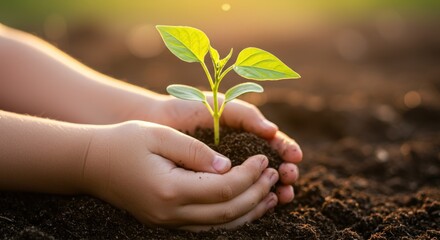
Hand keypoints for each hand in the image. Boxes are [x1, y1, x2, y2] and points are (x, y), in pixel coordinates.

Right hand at [82, 121, 278, 230]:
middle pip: (227, 211)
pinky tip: (246, 206)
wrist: (92, 164)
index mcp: (170, 190)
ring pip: (221, 225)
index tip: (264, 156)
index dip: (250, 174)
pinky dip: (231, 218)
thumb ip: (195, 150)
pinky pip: (208, 226)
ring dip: (249, 210)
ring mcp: (169, 222)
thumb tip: (228, 165)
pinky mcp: (168, 222)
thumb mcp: (160, 136)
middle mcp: (171, 213)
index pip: (224, 188)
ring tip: (271, 193)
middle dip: (256, 192)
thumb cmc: (124, 142)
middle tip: (274, 172)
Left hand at [148, 94, 301, 203]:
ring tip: (282, 194)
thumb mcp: (222, 106)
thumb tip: (272, 131)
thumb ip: (246, 115)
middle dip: (285, 173)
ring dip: (273, 190)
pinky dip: (251, 201)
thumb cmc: (190, 108)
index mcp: (249, 134)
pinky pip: (236, 196)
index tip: (294, 155)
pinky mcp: (215, 186)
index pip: (275, 144)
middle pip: (272, 167)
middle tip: (289, 177)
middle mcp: (243, 154)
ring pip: (258, 185)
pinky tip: (261, 204)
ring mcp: (231, 171)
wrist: (158, 121)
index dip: (287, 150)